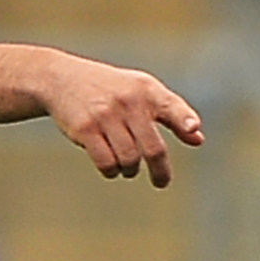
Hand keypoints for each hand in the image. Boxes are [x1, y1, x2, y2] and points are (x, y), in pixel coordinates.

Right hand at [37, 50, 203, 186]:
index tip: (193, 130)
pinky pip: (106, 162)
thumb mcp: (143, 91)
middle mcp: (128, 101)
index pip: (172, 106)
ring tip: (128, 167)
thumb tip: (198, 139)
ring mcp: (106, 115)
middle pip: (153, 148)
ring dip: (130, 170)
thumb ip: (172, 113)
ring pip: (129, 159)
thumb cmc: (112, 89)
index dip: (184, 119)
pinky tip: (112, 167)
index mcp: (147, 90)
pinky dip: (112, 171)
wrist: (61, 78)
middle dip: (160, 171)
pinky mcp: (85, 128)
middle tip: (161, 182)